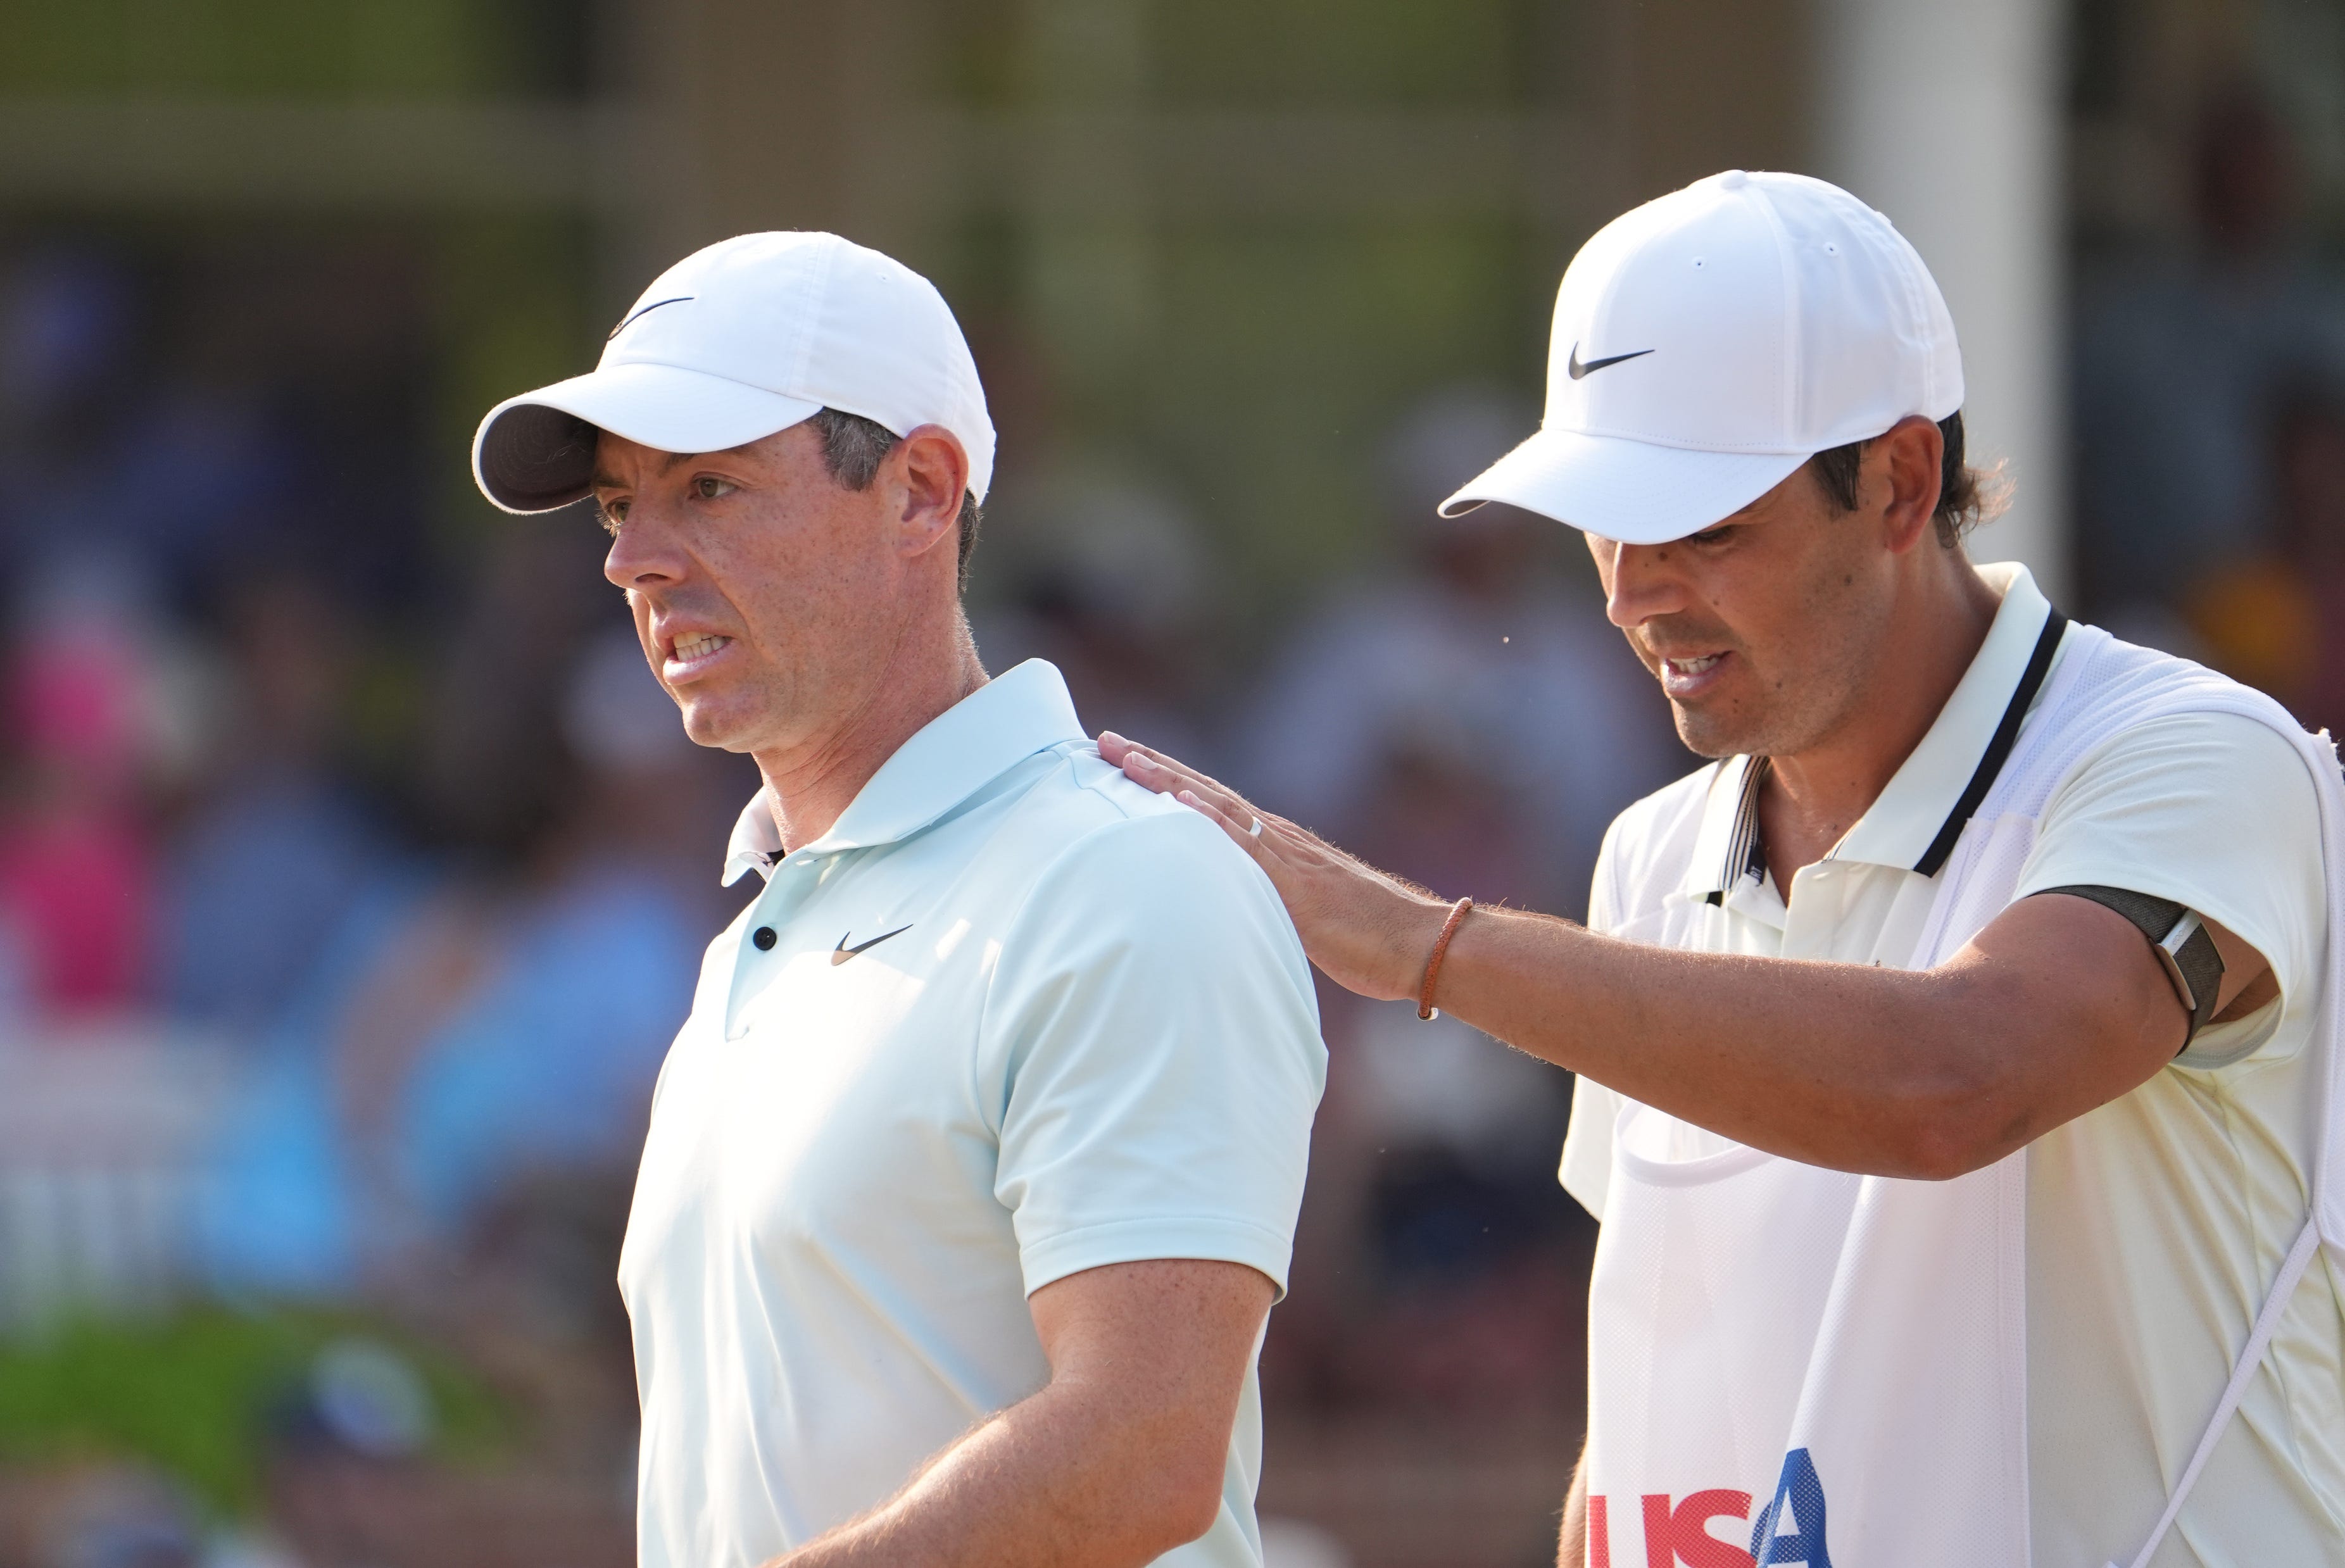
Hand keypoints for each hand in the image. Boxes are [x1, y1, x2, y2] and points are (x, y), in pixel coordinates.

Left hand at [1098, 731, 1449, 1002]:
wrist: (1421, 945)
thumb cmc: (1370, 939)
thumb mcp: (1304, 919)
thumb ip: (1270, 905)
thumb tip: (1238, 916)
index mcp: (1277, 848)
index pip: (1211, 804)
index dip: (1166, 780)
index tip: (1124, 759)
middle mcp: (1277, 841)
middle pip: (1203, 792)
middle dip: (1151, 765)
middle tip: (1103, 739)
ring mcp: (1285, 858)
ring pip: (1215, 807)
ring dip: (1166, 780)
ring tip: (1123, 756)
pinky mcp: (1294, 885)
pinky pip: (1245, 848)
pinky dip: (1209, 821)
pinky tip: (1178, 801)